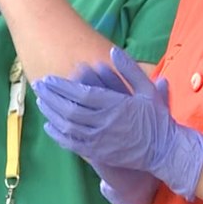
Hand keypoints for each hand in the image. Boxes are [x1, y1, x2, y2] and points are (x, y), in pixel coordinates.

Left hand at [34, 47, 202, 201]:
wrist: (164, 151)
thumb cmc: (157, 118)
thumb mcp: (149, 89)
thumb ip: (130, 69)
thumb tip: (113, 50)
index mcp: (116, 105)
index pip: (82, 94)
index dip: (62, 87)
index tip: (49, 79)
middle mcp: (105, 123)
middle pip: (70, 109)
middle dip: (51, 97)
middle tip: (38, 86)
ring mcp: (100, 140)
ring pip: (68, 126)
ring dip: (51, 113)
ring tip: (40, 101)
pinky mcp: (99, 153)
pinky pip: (73, 144)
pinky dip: (58, 135)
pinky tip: (50, 126)